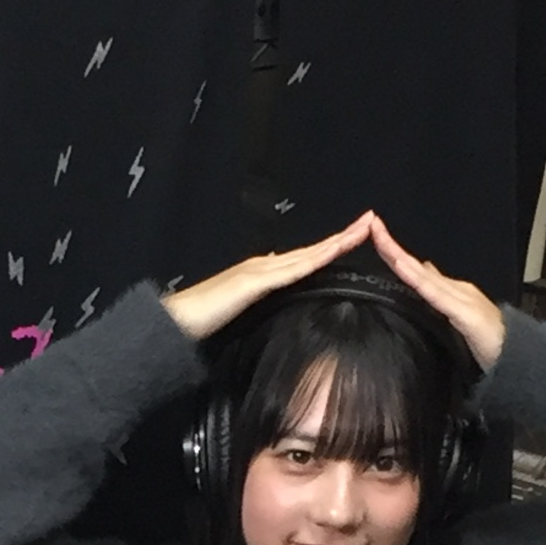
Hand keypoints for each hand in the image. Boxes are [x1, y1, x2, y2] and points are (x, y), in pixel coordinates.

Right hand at [161, 216, 374, 343]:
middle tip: (371, 222)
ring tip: (363, 229)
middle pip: (311, 251)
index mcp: (261, 274)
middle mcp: (263, 266)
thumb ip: (259, 306)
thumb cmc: (201, 323)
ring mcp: (259, 272)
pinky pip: (291, 271)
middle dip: (342, 237)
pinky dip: (314, 261)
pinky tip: (332, 253)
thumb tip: (277, 302)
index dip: (329, 250)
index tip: (353, 241)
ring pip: (307, 255)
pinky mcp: (253, 283)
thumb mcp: (239, 314)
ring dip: (335, 242)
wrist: (175, 322)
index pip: (304, 261)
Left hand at [357, 212, 503, 370]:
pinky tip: (404, 269)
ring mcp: (458, 298)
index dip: (393, 254)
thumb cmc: (486, 340)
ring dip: (400, 257)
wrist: (515, 354)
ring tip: (381, 239)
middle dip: (391, 247)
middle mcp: (452, 288)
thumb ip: (439, 294)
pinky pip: (435, 295)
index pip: (413, 270)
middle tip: (372, 225)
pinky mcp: (464, 313)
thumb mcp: (456, 315)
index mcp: (447, 291)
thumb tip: (422, 271)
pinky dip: (418, 280)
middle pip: (414, 267)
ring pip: (421, 275)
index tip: (375, 237)